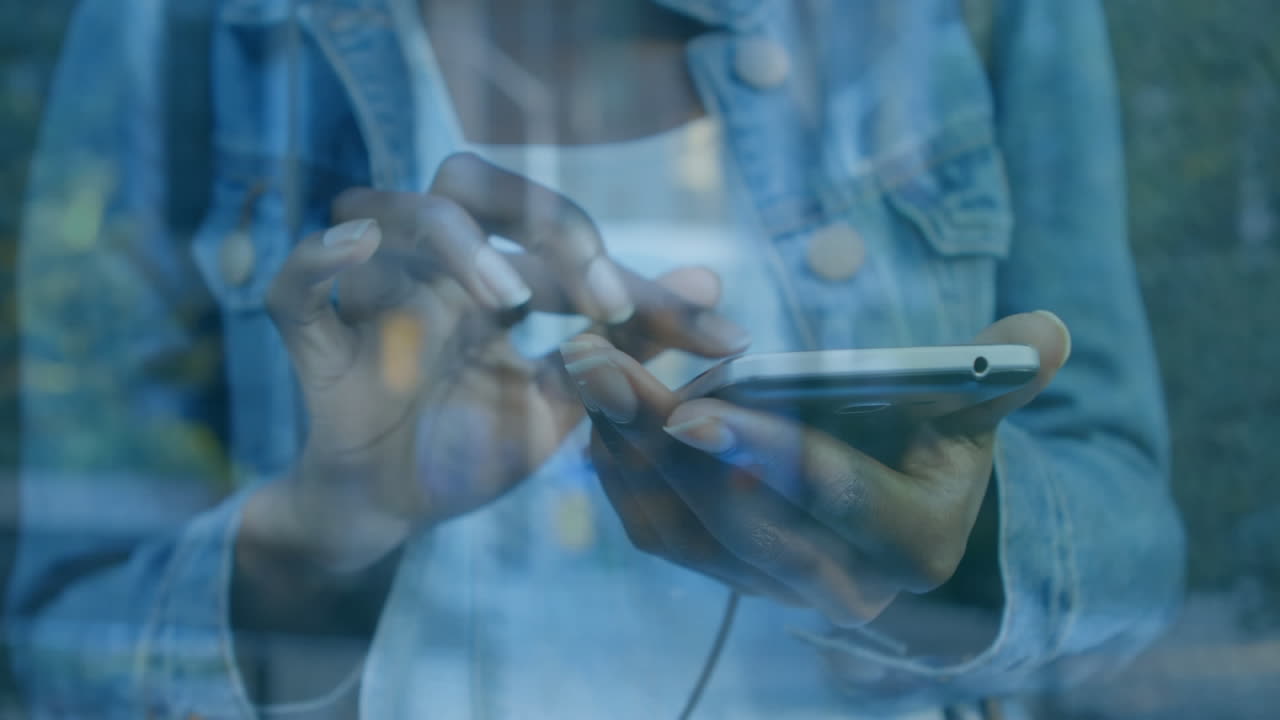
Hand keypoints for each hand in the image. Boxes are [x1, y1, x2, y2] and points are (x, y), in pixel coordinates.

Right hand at [247, 153, 749, 573]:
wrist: (389, 513)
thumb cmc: (471, 448)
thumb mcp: (566, 404)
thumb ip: (627, 346)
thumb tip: (712, 282)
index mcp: (495, 278)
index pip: (568, 247)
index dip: (643, 285)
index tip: (721, 338)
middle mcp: (436, 270)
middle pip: (470, 183)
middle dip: (543, 218)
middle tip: (604, 293)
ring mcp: (376, 300)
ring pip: (395, 214)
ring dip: (457, 244)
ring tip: (508, 299)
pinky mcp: (319, 346)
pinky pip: (295, 288)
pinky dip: (319, 261)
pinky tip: (358, 251)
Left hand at [565, 312, 1070, 627]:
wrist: (901, 516)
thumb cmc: (939, 445)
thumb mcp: (974, 408)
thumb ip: (1003, 374)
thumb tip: (1045, 331)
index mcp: (909, 543)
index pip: (833, 496)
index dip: (766, 453)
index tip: (692, 409)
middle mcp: (832, 582)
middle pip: (731, 514)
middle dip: (656, 438)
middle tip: (598, 359)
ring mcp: (766, 583)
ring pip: (674, 525)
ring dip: (618, 444)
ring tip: (581, 361)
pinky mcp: (719, 570)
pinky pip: (651, 527)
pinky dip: (616, 465)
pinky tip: (596, 400)